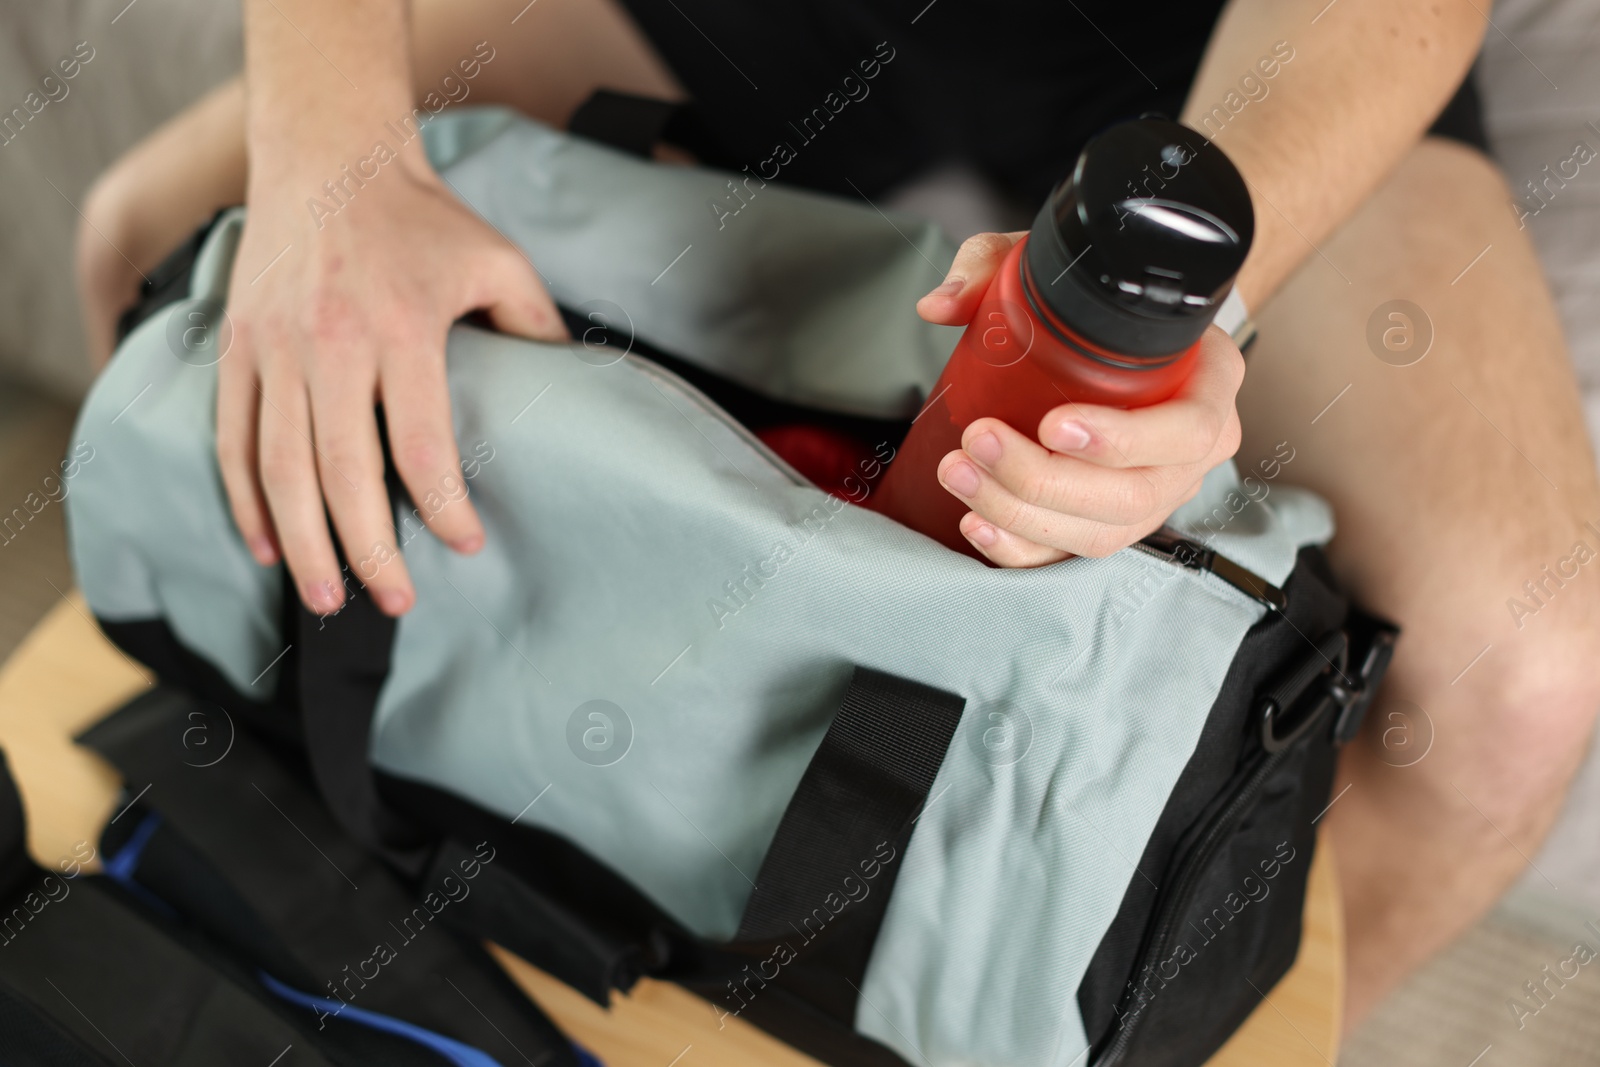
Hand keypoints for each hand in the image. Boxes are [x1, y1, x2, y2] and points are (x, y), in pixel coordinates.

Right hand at [219, 140, 567, 617]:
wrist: (327, 153)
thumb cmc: (421, 216)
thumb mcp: (498, 260)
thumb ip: (535, 327)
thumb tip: (573, 387)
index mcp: (400, 329)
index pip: (419, 443)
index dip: (442, 507)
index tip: (466, 545)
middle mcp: (329, 344)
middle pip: (342, 474)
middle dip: (368, 551)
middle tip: (394, 603)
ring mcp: (273, 349)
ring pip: (279, 469)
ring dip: (302, 544)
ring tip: (327, 600)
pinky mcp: (237, 349)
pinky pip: (233, 439)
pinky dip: (245, 500)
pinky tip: (266, 546)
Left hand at [916, 231, 1244, 566]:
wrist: (1105, 333)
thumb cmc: (1091, 302)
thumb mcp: (1050, 266)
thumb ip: (993, 267)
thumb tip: (941, 304)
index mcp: (1208, 380)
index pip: (1189, 428)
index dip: (1122, 439)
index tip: (1052, 425)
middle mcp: (1192, 449)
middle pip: (1136, 493)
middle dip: (1046, 479)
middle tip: (980, 441)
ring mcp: (1157, 493)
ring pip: (1103, 532)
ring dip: (1022, 514)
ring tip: (960, 474)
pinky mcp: (1114, 521)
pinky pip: (1073, 554)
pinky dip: (1022, 549)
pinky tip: (976, 523)